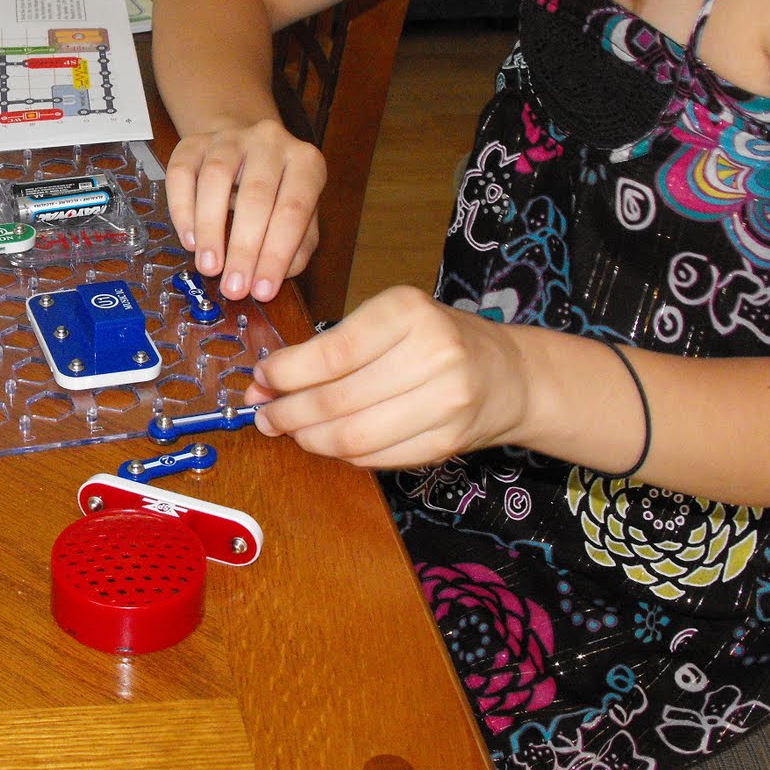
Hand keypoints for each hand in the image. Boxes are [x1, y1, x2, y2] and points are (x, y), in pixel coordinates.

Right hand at [164, 118, 323, 300]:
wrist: (245, 150)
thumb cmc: (277, 194)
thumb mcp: (301, 220)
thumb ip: (296, 249)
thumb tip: (271, 278)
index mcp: (306, 162)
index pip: (294, 209)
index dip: (277, 254)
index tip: (262, 291)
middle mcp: (270, 141)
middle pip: (256, 195)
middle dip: (243, 248)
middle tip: (233, 287)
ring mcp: (229, 138)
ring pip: (215, 178)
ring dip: (211, 229)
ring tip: (209, 267)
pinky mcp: (193, 143)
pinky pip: (181, 174)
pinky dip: (183, 210)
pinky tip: (190, 241)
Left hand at [246, 286, 527, 467]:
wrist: (508, 374)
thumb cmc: (434, 338)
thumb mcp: (387, 321)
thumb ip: (327, 349)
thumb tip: (263, 381)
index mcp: (409, 312)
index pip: (332, 352)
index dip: (286, 373)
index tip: (261, 379)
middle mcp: (434, 354)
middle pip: (337, 399)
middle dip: (287, 412)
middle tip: (265, 414)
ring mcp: (445, 402)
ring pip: (352, 436)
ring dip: (309, 438)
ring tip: (291, 430)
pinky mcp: (447, 441)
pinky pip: (375, 457)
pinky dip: (341, 453)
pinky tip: (329, 440)